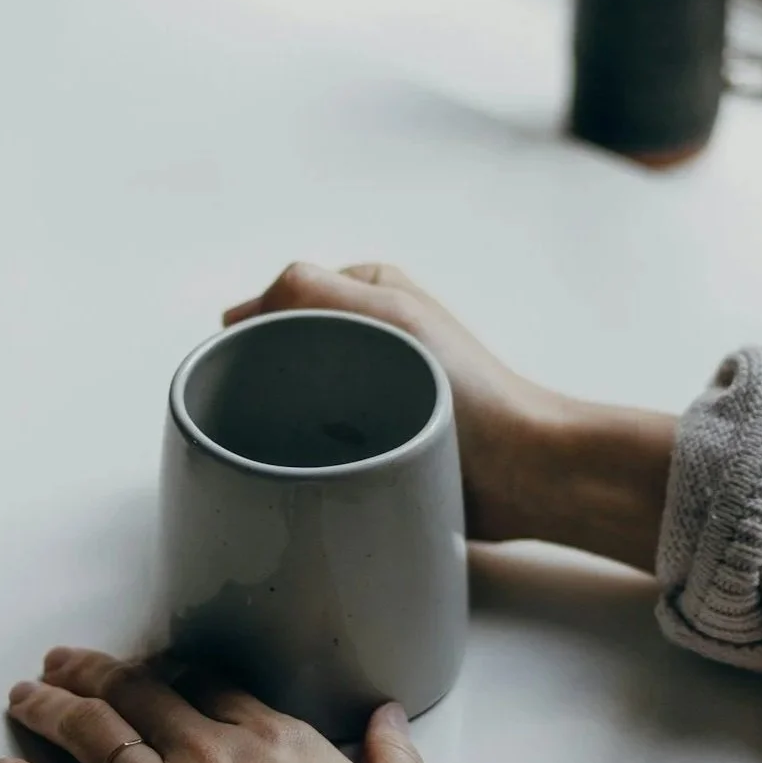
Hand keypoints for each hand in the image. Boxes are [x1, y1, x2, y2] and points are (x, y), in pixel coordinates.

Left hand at [0, 647, 440, 762]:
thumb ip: (396, 762)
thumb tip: (389, 718)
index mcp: (272, 742)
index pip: (207, 687)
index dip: (170, 672)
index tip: (150, 666)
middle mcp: (206, 757)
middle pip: (136, 695)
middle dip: (94, 672)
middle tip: (62, 659)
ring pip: (90, 737)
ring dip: (50, 710)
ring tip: (23, 694)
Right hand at [226, 262, 675, 572]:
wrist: (522, 472)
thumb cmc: (470, 391)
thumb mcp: (390, 314)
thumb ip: (314, 290)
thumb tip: (240, 315)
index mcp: (368, 293)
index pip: (279, 302)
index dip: (252, 334)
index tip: (239, 371)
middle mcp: (367, 338)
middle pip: (281, 353)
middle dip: (261, 382)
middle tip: (252, 417)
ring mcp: (369, 392)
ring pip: (293, 401)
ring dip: (279, 424)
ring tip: (278, 448)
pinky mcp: (373, 442)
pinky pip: (316, 444)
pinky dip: (302, 455)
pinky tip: (298, 471)